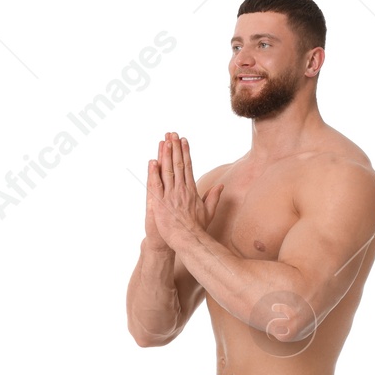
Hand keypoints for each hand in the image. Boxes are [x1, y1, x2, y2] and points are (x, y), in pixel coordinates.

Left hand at [147, 132, 222, 249]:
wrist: (188, 240)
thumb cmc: (197, 229)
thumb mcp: (208, 212)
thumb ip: (213, 197)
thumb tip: (220, 186)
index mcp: (191, 190)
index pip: (188, 167)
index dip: (185, 152)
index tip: (183, 140)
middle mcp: (181, 190)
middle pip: (178, 164)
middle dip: (175, 147)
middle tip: (172, 133)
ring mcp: (170, 196)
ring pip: (167, 171)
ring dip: (166, 154)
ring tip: (165, 140)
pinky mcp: (160, 203)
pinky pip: (156, 185)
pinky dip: (154, 173)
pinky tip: (153, 161)